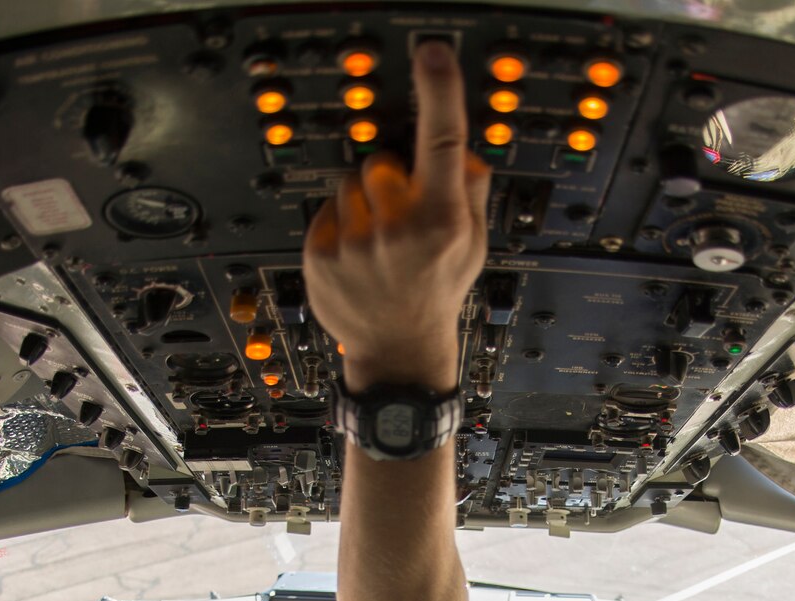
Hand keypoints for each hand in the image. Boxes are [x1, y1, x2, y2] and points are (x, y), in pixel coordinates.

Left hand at [302, 39, 491, 393]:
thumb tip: (464, 154)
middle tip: (400, 214)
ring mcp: (356, 245)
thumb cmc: (436, 294)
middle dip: (389, 181)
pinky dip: (339, 226)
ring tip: (377, 241)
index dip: (439, 91)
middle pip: (381, 163)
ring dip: (362, 204)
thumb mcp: (473, 247)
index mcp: (442, 222)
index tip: (433, 55)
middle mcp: (398, 230)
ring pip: (349, 185)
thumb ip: (470, 195)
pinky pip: (326, 210)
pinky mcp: (321, 255)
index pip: (442, 142)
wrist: (397, 351)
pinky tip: (356, 255)